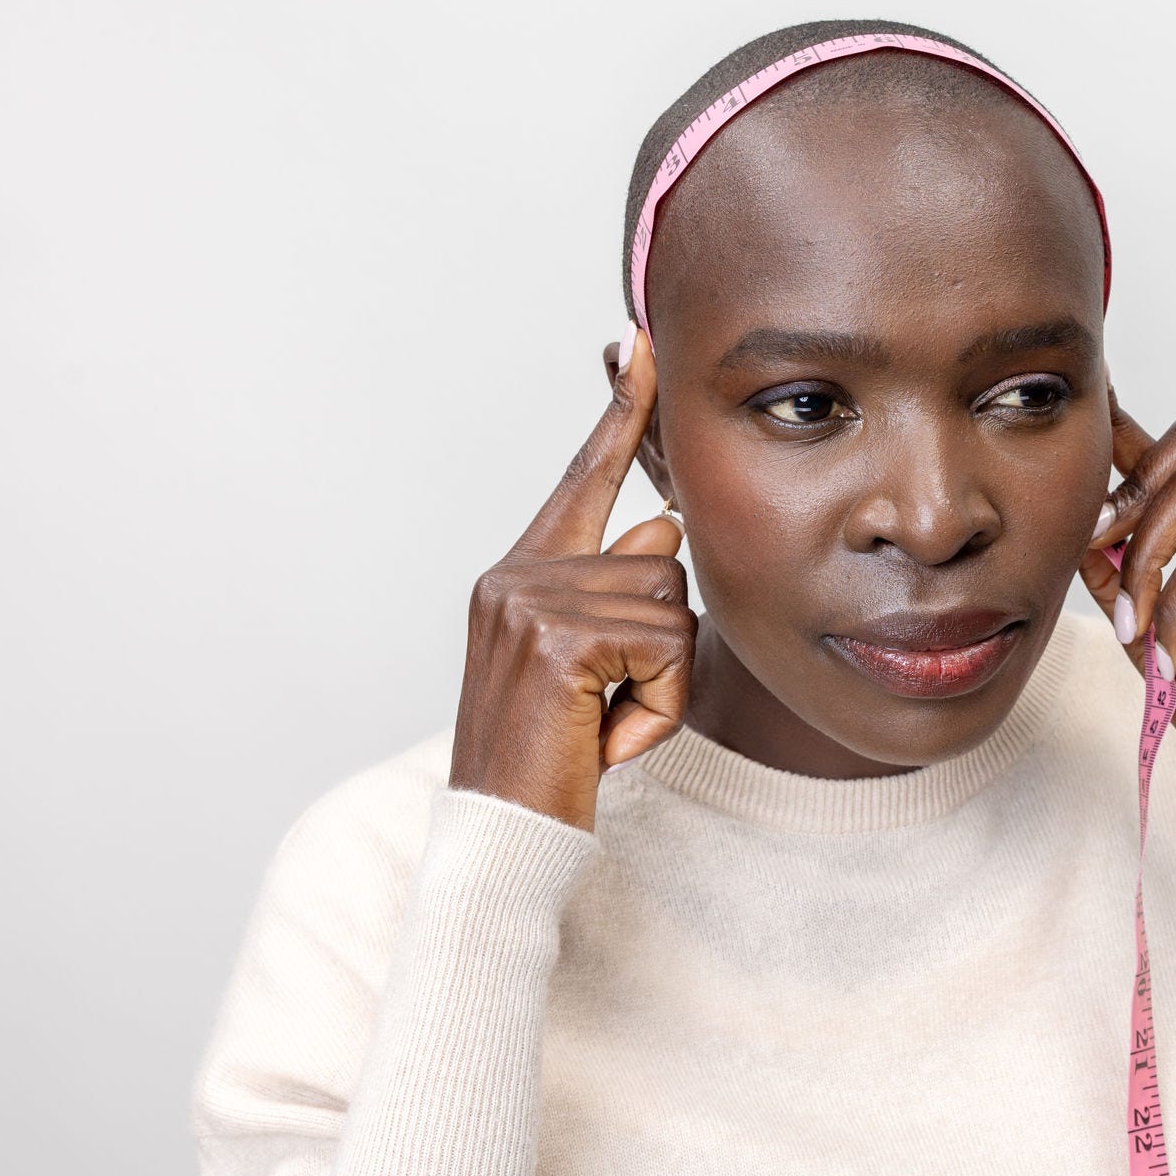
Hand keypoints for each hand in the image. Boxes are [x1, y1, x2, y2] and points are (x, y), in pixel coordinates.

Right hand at [447, 325, 694, 830]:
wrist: (502, 831)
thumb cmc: (551, 758)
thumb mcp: (589, 667)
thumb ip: (619, 592)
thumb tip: (663, 525)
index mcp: (521, 573)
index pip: (582, 478)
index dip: (620, 412)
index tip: (643, 344)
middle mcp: (517, 574)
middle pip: (664, 560)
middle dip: (663, 646)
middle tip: (606, 709)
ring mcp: (531, 600)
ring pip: (674, 606)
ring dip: (663, 683)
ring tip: (603, 725)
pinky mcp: (559, 637)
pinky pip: (668, 648)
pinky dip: (658, 707)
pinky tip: (608, 738)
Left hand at [1077, 384, 1175, 744]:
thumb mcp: (1145, 625)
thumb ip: (1117, 571)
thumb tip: (1079, 526)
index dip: (1131, 421)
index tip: (1091, 395)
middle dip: (1128, 488)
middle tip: (1095, 548)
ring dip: (1143, 562)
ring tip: (1134, 627)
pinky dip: (1174, 606)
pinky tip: (1170, 652)